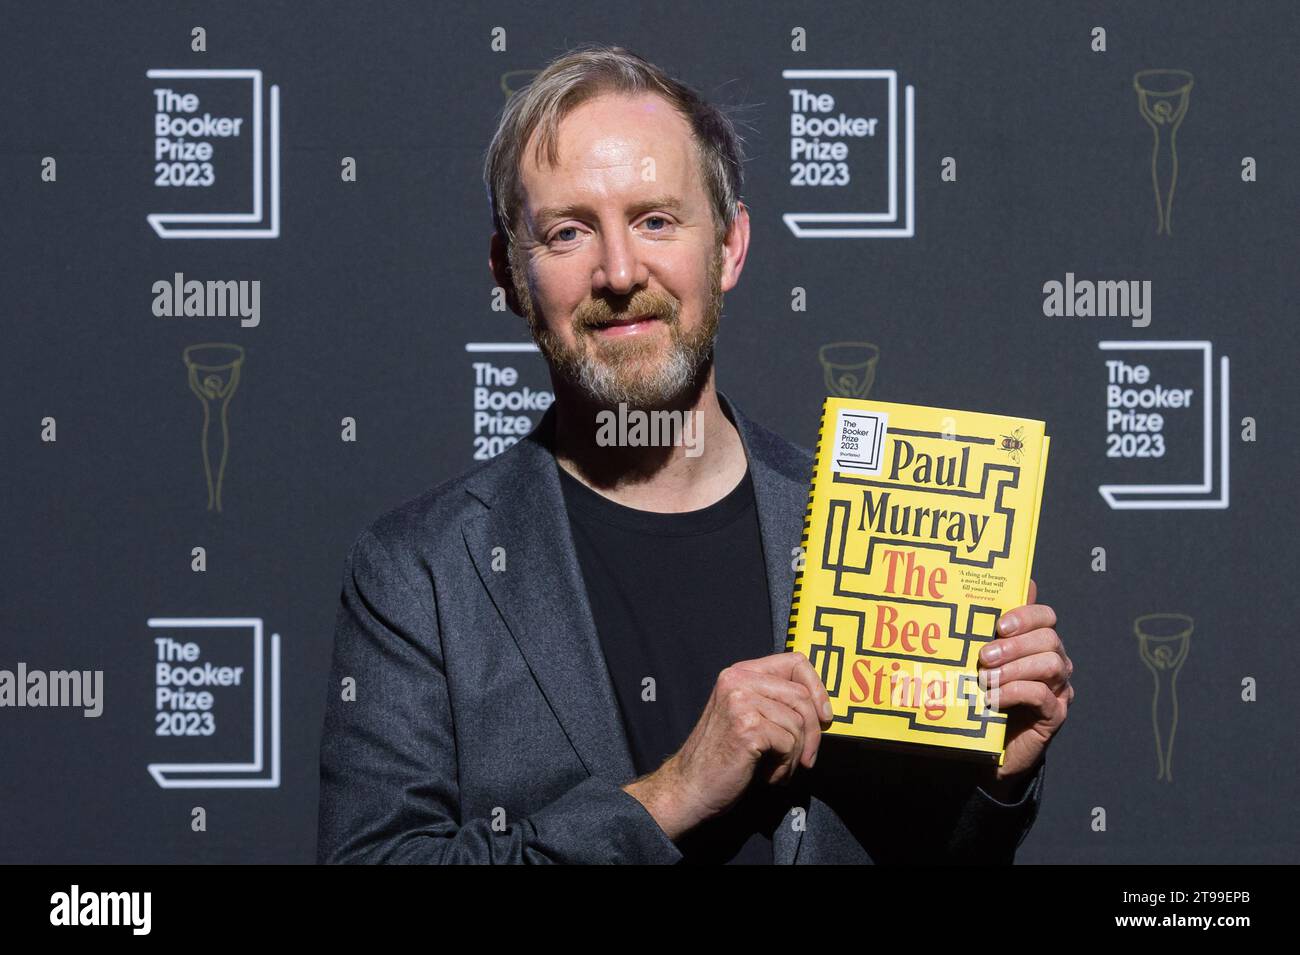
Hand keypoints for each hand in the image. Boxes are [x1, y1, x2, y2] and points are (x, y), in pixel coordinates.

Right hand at [623, 651, 831, 840]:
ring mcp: (740, 701)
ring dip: (796, 755)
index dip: (818, 688)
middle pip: (802, 696)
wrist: (690, 787)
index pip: (795, 661)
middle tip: (805, 758)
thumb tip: (822, 707)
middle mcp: (737, 680)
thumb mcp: (747, 716)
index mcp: (739, 673)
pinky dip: (785, 766)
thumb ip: (774, 701)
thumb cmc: (722, 757)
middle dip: (813, 733)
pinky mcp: (747, 727)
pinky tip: (768, 775)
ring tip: (778, 768)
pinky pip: (789, 743)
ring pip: (799, 723)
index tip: (824, 716)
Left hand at [978, 578, 1072, 784]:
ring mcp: (1058, 689)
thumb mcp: (981, 663)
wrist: (989, 748)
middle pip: (1049, 639)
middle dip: (1015, 645)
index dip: (1026, 615)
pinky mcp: (1054, 715)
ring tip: (986, 679)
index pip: (1046, 616)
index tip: (999, 625)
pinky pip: (1043, 695)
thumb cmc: (983, 697)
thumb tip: (978, 597)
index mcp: (1038, 643)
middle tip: (984, 656)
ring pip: (1050, 664)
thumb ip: (986, 635)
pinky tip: (993, 698)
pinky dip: (1015, 692)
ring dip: (1014, 668)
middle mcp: (1054, 662)